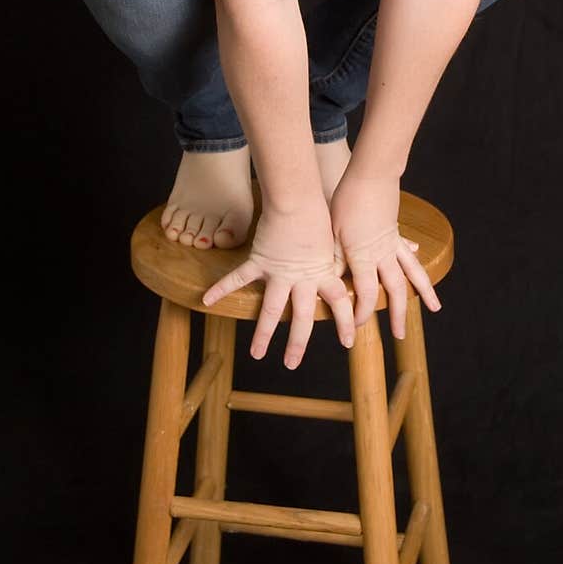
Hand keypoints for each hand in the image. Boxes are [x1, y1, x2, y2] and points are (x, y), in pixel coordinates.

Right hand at [201, 198, 354, 368]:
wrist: (298, 199)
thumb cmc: (320, 212)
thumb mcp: (336, 238)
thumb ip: (338, 256)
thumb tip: (356, 262)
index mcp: (323, 273)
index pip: (340, 303)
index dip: (345, 323)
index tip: (348, 342)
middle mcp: (302, 279)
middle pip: (301, 318)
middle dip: (298, 343)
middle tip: (291, 364)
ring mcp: (279, 272)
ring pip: (271, 309)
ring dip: (264, 333)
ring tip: (256, 354)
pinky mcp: (260, 260)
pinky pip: (238, 278)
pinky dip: (222, 288)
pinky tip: (206, 299)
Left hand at [329, 163, 441, 337]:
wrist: (370, 175)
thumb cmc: (346, 202)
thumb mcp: (333, 233)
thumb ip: (336, 258)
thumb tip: (334, 280)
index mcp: (364, 257)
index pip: (366, 293)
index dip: (363, 313)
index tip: (357, 325)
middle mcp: (383, 254)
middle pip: (396, 290)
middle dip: (399, 314)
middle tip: (400, 334)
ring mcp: (393, 243)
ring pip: (412, 273)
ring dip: (424, 291)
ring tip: (435, 308)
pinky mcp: (395, 231)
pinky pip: (408, 251)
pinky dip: (415, 258)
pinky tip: (421, 257)